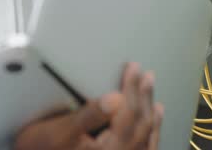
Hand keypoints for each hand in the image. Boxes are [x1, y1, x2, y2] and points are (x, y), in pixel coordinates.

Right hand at [13, 62, 163, 149]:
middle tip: (144, 75)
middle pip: (140, 124)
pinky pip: (141, 148)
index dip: (132, 88)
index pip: (128, 114)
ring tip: (150, 93)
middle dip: (143, 97)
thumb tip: (114, 99)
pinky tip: (149, 124)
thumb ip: (90, 115)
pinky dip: (148, 133)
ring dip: (148, 113)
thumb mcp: (61, 130)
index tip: (133, 69)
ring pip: (144, 136)